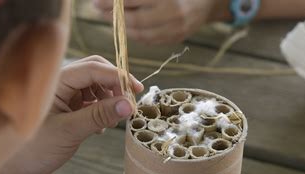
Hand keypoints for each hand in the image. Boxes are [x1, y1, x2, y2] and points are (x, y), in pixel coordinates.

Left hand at [0, 56, 142, 173]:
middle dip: (114, 85)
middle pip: (95, 72)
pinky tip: (100, 127)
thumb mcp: (70, 131)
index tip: (136, 91)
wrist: (13, 171)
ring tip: (112, 120)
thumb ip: (99, 115)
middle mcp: (58, 84)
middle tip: (129, 102)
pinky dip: (99, 110)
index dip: (118, 77)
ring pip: (93, 87)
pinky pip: (88, 101)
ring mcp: (61, 96)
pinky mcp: (64, 110)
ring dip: (108, 98)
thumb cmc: (33, 150)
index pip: (94, 69)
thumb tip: (128, 104)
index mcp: (55, 81)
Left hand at [93, 0, 227, 43]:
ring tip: (109, 17)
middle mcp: (173, 14)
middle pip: (135, 19)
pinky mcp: (176, 39)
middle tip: (98, 9)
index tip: (97, 1)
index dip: (113, 3)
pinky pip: (149, 40)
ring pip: (140, 33)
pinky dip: (134, 34)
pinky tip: (125, 27)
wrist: (207, 2)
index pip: (133, 0)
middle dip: (114, 16)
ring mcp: (175, 29)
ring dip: (122, 27)